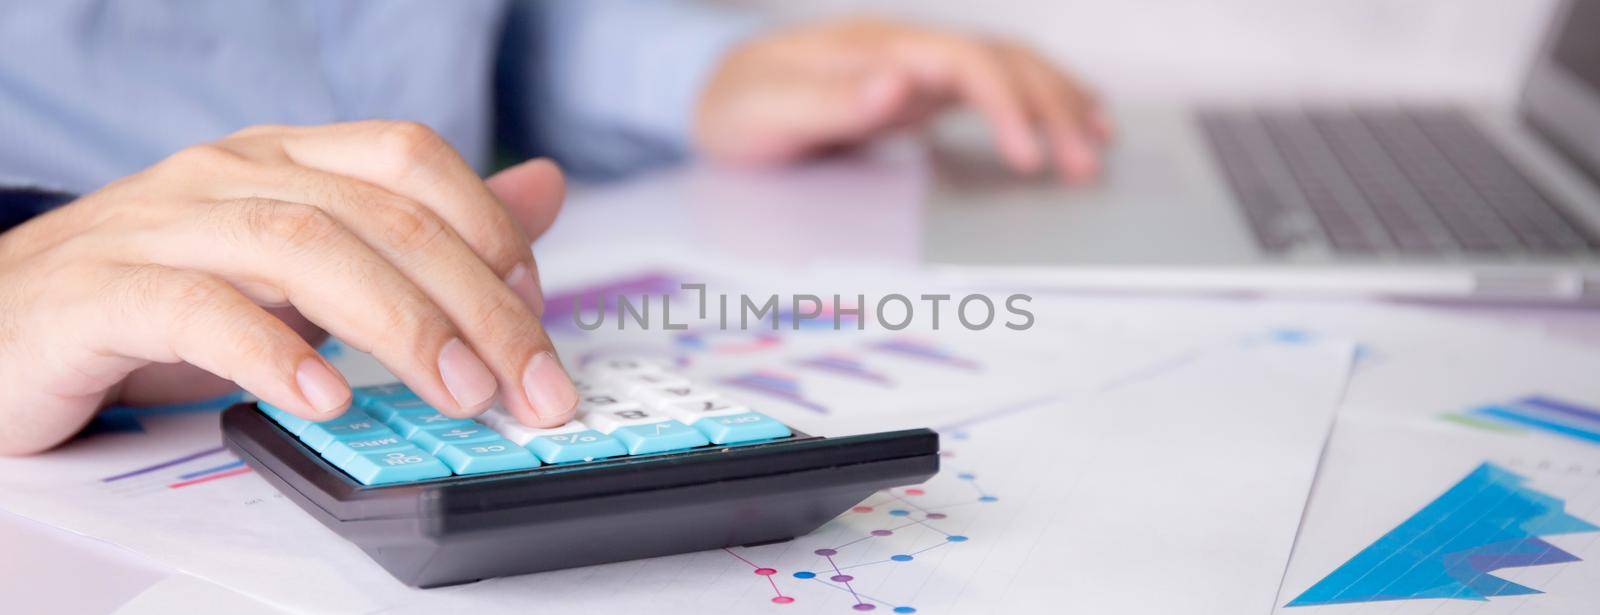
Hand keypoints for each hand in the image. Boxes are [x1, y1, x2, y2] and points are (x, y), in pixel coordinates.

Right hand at [0, 121, 576, 454]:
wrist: (0, 326)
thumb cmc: (161, 296)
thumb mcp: (307, 262)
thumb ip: (426, 232)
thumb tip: (544, 191)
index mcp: (285, 158)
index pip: (411, 158)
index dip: (490, 227)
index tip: (537, 312)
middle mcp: (229, 175)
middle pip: (380, 215)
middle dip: (477, 303)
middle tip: (530, 385)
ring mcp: (161, 226)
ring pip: (303, 249)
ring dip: (399, 324)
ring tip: (456, 391)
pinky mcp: (98, 294)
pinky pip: (197, 310)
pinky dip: (271, 353)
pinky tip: (326, 398)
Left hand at [695, 17, 1110, 183]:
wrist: (715, 92)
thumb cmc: (738, 103)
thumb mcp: (769, 108)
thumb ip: (833, 99)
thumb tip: (898, 84)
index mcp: (878, 49)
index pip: (965, 63)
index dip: (1006, 106)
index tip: (1030, 156)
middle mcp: (906, 51)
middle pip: (1002, 62)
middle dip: (1052, 108)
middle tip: (1086, 163)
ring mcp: (917, 70)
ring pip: (1008, 70)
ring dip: (1057, 102)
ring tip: (1101, 141)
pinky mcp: (920, 93)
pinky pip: (993, 90)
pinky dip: (1037, 105)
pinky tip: (1068, 122)